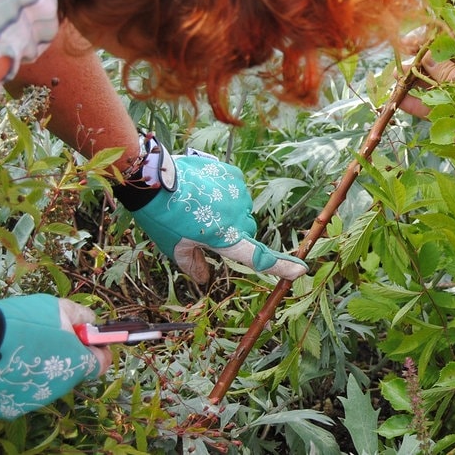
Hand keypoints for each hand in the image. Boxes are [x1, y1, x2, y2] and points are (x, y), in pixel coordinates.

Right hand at [0, 295, 110, 420]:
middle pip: (72, 370)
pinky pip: (24, 390)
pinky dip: (21, 378)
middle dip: (66, 354)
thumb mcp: (60, 308)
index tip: (86, 337)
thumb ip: (83, 317)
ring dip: (43, 366)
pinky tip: (9, 361)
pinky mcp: (14, 407)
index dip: (97, 348)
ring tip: (23, 347)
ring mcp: (37, 399)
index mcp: (78, 365)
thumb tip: (91, 323)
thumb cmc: (24, 321)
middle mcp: (61, 387)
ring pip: (48, 381)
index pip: (101, 363)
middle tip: (48, 336)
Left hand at [123, 148, 307, 283]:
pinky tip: (205, 189)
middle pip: (246, 230)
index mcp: (228, 239)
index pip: (260, 258)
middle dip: (231, 231)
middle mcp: (240, 217)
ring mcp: (239, 194)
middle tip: (202, 226)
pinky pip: (236, 188)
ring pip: (241, 208)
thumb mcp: (174, 248)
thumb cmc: (162, 218)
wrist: (153, 179)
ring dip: (228, 210)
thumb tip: (204, 280)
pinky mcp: (233, 175)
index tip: (301, 271)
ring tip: (199, 204)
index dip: (282, 266)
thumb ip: (193, 265)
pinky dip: (226, 191)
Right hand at [400, 34, 454, 136]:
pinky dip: (415, 104)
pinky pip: (431, 106)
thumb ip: (448, 74)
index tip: (418, 36)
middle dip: (420, 57)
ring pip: (433, 84)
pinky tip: (398, 99)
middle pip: (441, 61)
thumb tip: (426, 54)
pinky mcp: (452, 116)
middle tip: (401, 54)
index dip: (437, 36)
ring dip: (413, 80)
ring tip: (395, 76)